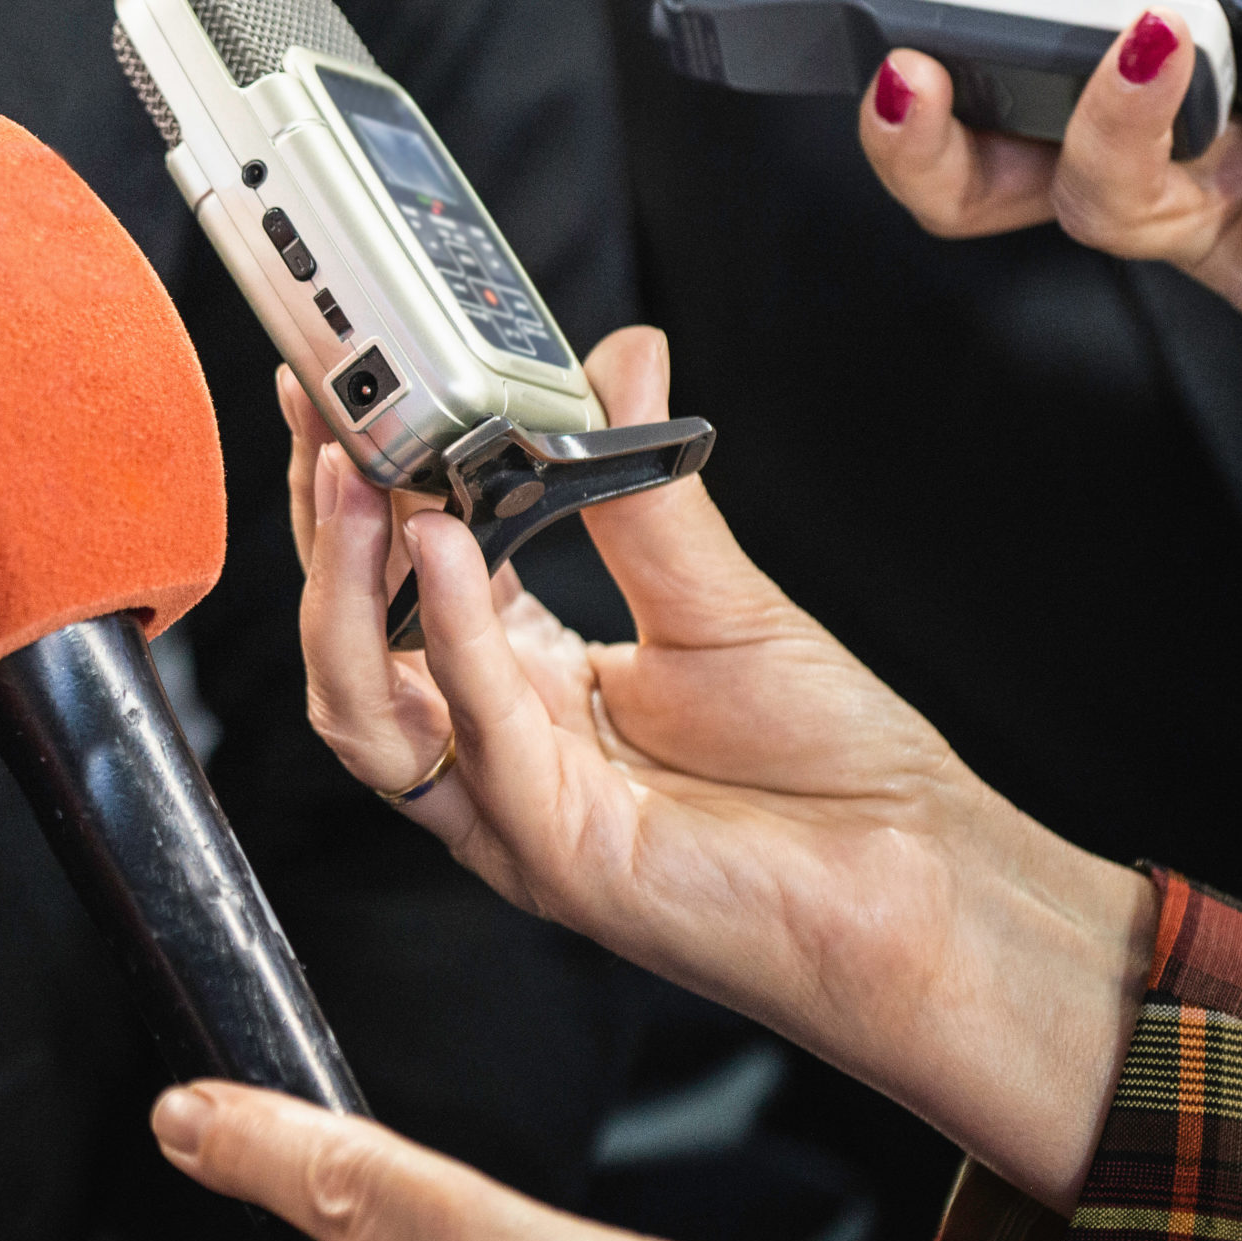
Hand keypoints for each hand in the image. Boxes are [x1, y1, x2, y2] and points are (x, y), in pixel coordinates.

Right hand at [289, 326, 1151, 1212]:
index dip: (356, 486)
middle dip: (321, 523)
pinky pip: (475, 731)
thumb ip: (639, 485)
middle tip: (319, 412)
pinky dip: (451, 630)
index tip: (340, 388)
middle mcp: (495, 751)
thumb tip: (621, 360)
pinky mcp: (552, 850)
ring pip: (365, 703)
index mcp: (523, 687)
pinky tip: (444, 542)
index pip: (399, 579)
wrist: (922, 880)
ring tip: (350, 473)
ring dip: (344, 584)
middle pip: (354, 639)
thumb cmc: (831, 768)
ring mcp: (511, 810)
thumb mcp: (714, 597)